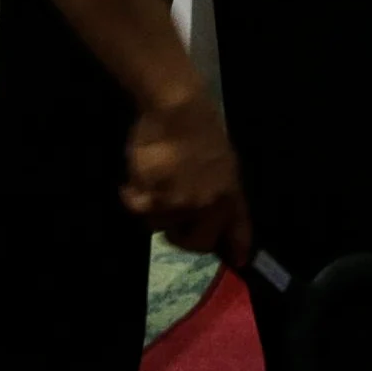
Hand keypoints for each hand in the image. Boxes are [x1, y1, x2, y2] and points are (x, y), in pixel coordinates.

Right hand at [122, 88, 253, 262]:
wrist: (177, 109)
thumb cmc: (202, 129)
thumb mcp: (225, 163)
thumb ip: (225, 195)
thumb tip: (224, 221)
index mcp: (229, 193)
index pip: (236, 231)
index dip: (236, 248)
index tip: (238, 261)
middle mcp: (206, 205)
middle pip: (193, 242)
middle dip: (182, 233)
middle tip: (175, 213)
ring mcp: (177, 203)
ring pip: (160, 225)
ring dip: (155, 208)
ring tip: (158, 179)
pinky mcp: (149, 196)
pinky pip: (137, 208)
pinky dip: (133, 195)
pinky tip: (139, 178)